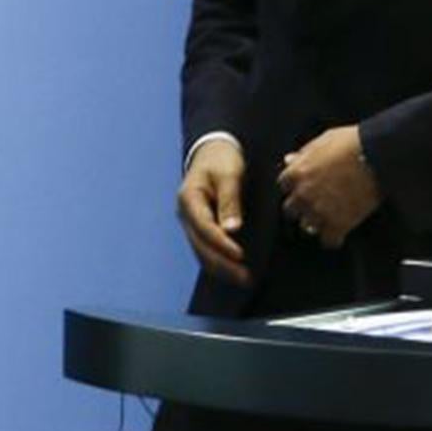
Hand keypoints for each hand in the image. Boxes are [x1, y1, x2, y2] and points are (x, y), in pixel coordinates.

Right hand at [177, 137, 249, 283]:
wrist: (211, 152)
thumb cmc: (221, 160)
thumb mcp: (228, 174)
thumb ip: (230, 201)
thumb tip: (233, 229)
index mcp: (189, 199)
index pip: (204, 227)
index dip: (221, 244)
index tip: (240, 256)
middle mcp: (186, 214)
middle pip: (200, 246)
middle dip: (222, 264)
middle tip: (245, 277)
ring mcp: (190, 222)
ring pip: (201, 252)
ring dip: (221, 268)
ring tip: (243, 279)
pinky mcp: (199, 227)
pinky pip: (206, 249)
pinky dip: (219, 261)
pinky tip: (234, 270)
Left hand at [279, 125, 380, 248]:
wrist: (377, 156)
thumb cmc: (351, 144)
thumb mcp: (322, 141)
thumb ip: (304, 154)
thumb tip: (290, 160)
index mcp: (296, 173)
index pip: (284, 185)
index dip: (296, 185)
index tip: (304, 186)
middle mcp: (303, 195)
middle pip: (291, 209)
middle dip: (301, 207)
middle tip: (315, 204)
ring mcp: (319, 211)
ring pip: (307, 226)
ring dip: (316, 223)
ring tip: (328, 219)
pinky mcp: (339, 224)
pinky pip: (329, 240)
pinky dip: (334, 239)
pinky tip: (339, 234)